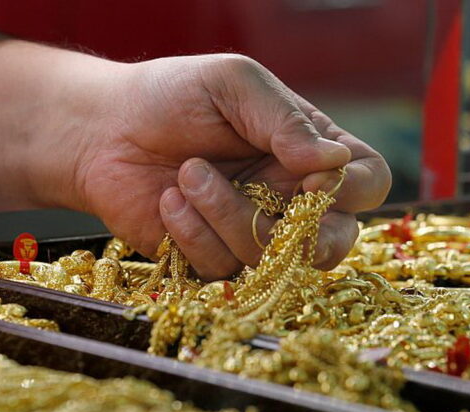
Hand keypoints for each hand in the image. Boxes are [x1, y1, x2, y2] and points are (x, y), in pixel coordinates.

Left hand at [73, 54, 390, 279]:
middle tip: (270, 203)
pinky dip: (193, 233)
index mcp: (309, 151)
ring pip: (272, 259)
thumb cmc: (173, 95)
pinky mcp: (212, 258)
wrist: (103, 130)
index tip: (309, 180)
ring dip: (229, 216)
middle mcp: (289, 198)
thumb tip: (334, 162)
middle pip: (336, 241)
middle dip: (304, 232)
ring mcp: (252, 232)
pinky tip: (169, 202)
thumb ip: (285, 120)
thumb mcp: (234, 84)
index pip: (367, 180)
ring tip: (188, 174)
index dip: (351, 189)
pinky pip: (223, 268)